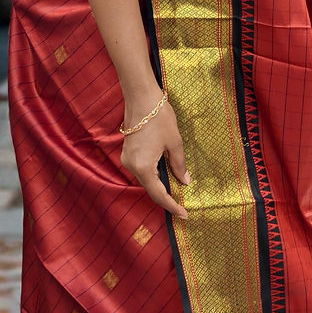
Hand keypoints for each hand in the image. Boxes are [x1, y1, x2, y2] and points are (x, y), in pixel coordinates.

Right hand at [119, 98, 189, 219]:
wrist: (141, 97)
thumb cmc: (159, 118)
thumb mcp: (174, 142)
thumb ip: (179, 165)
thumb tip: (184, 182)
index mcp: (143, 167)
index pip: (158, 194)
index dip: (172, 206)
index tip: (184, 214)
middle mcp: (131, 166)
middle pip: (150, 189)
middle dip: (166, 197)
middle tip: (182, 206)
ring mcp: (127, 159)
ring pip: (145, 179)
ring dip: (159, 185)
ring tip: (176, 192)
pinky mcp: (127, 152)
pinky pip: (141, 170)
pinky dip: (153, 175)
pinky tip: (164, 175)